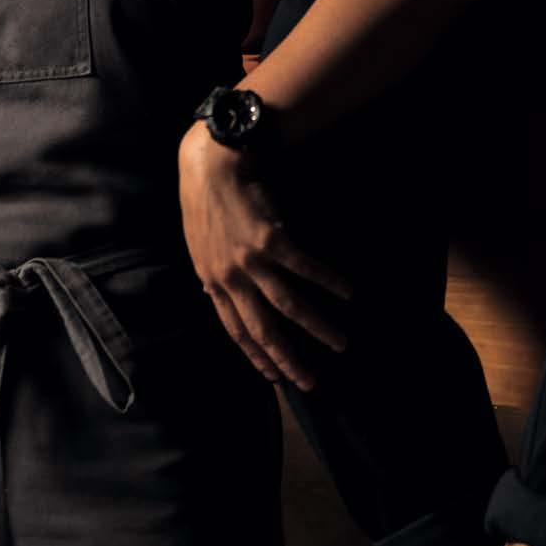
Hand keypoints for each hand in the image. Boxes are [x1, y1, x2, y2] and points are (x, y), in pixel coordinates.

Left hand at [177, 120, 350, 389]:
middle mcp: (231, 278)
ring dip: (317, 328)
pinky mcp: (271, 239)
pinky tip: (347, 291)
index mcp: (212, 282)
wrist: (212, 165)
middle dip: (290, 360)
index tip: (277, 377)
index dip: (258, 358)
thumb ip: (213, 274)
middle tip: (312, 381)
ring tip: (340, 342)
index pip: (236, 333)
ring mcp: (251, 260)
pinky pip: (305, 268)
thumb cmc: (204, 201)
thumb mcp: (199, 246)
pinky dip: (328, 281)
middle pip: (264, 330)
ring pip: (289, 307)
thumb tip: (217, 298)